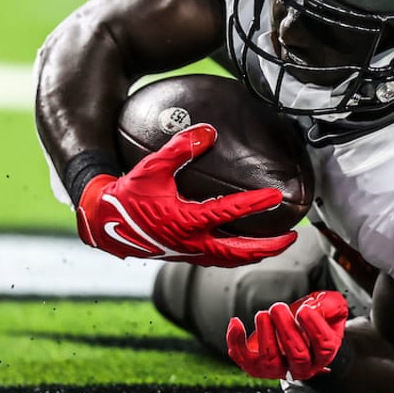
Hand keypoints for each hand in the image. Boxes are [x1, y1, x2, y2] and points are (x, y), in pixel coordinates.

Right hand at [75, 123, 294, 267]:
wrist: (101, 221)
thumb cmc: (126, 193)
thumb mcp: (151, 167)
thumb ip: (180, 148)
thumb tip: (208, 131)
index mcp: (185, 221)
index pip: (229, 212)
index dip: (254, 204)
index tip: (274, 196)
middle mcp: (190, 242)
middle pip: (238, 252)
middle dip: (268, 247)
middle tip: (292, 236)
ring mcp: (186, 253)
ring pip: (228, 260)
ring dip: (254, 255)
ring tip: (273, 246)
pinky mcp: (180, 255)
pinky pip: (214, 260)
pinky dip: (233, 256)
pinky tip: (239, 247)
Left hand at [226, 290, 348, 380]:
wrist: (294, 322)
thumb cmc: (313, 316)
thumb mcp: (330, 305)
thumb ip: (329, 306)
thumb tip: (313, 309)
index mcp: (323, 354)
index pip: (324, 347)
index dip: (314, 328)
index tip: (305, 309)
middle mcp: (302, 367)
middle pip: (298, 355)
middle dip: (287, 329)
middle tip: (278, 308)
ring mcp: (278, 368)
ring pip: (271, 361)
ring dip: (265, 335)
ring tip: (264, 315)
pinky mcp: (256, 365)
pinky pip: (243, 358)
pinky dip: (236, 340)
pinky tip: (237, 323)